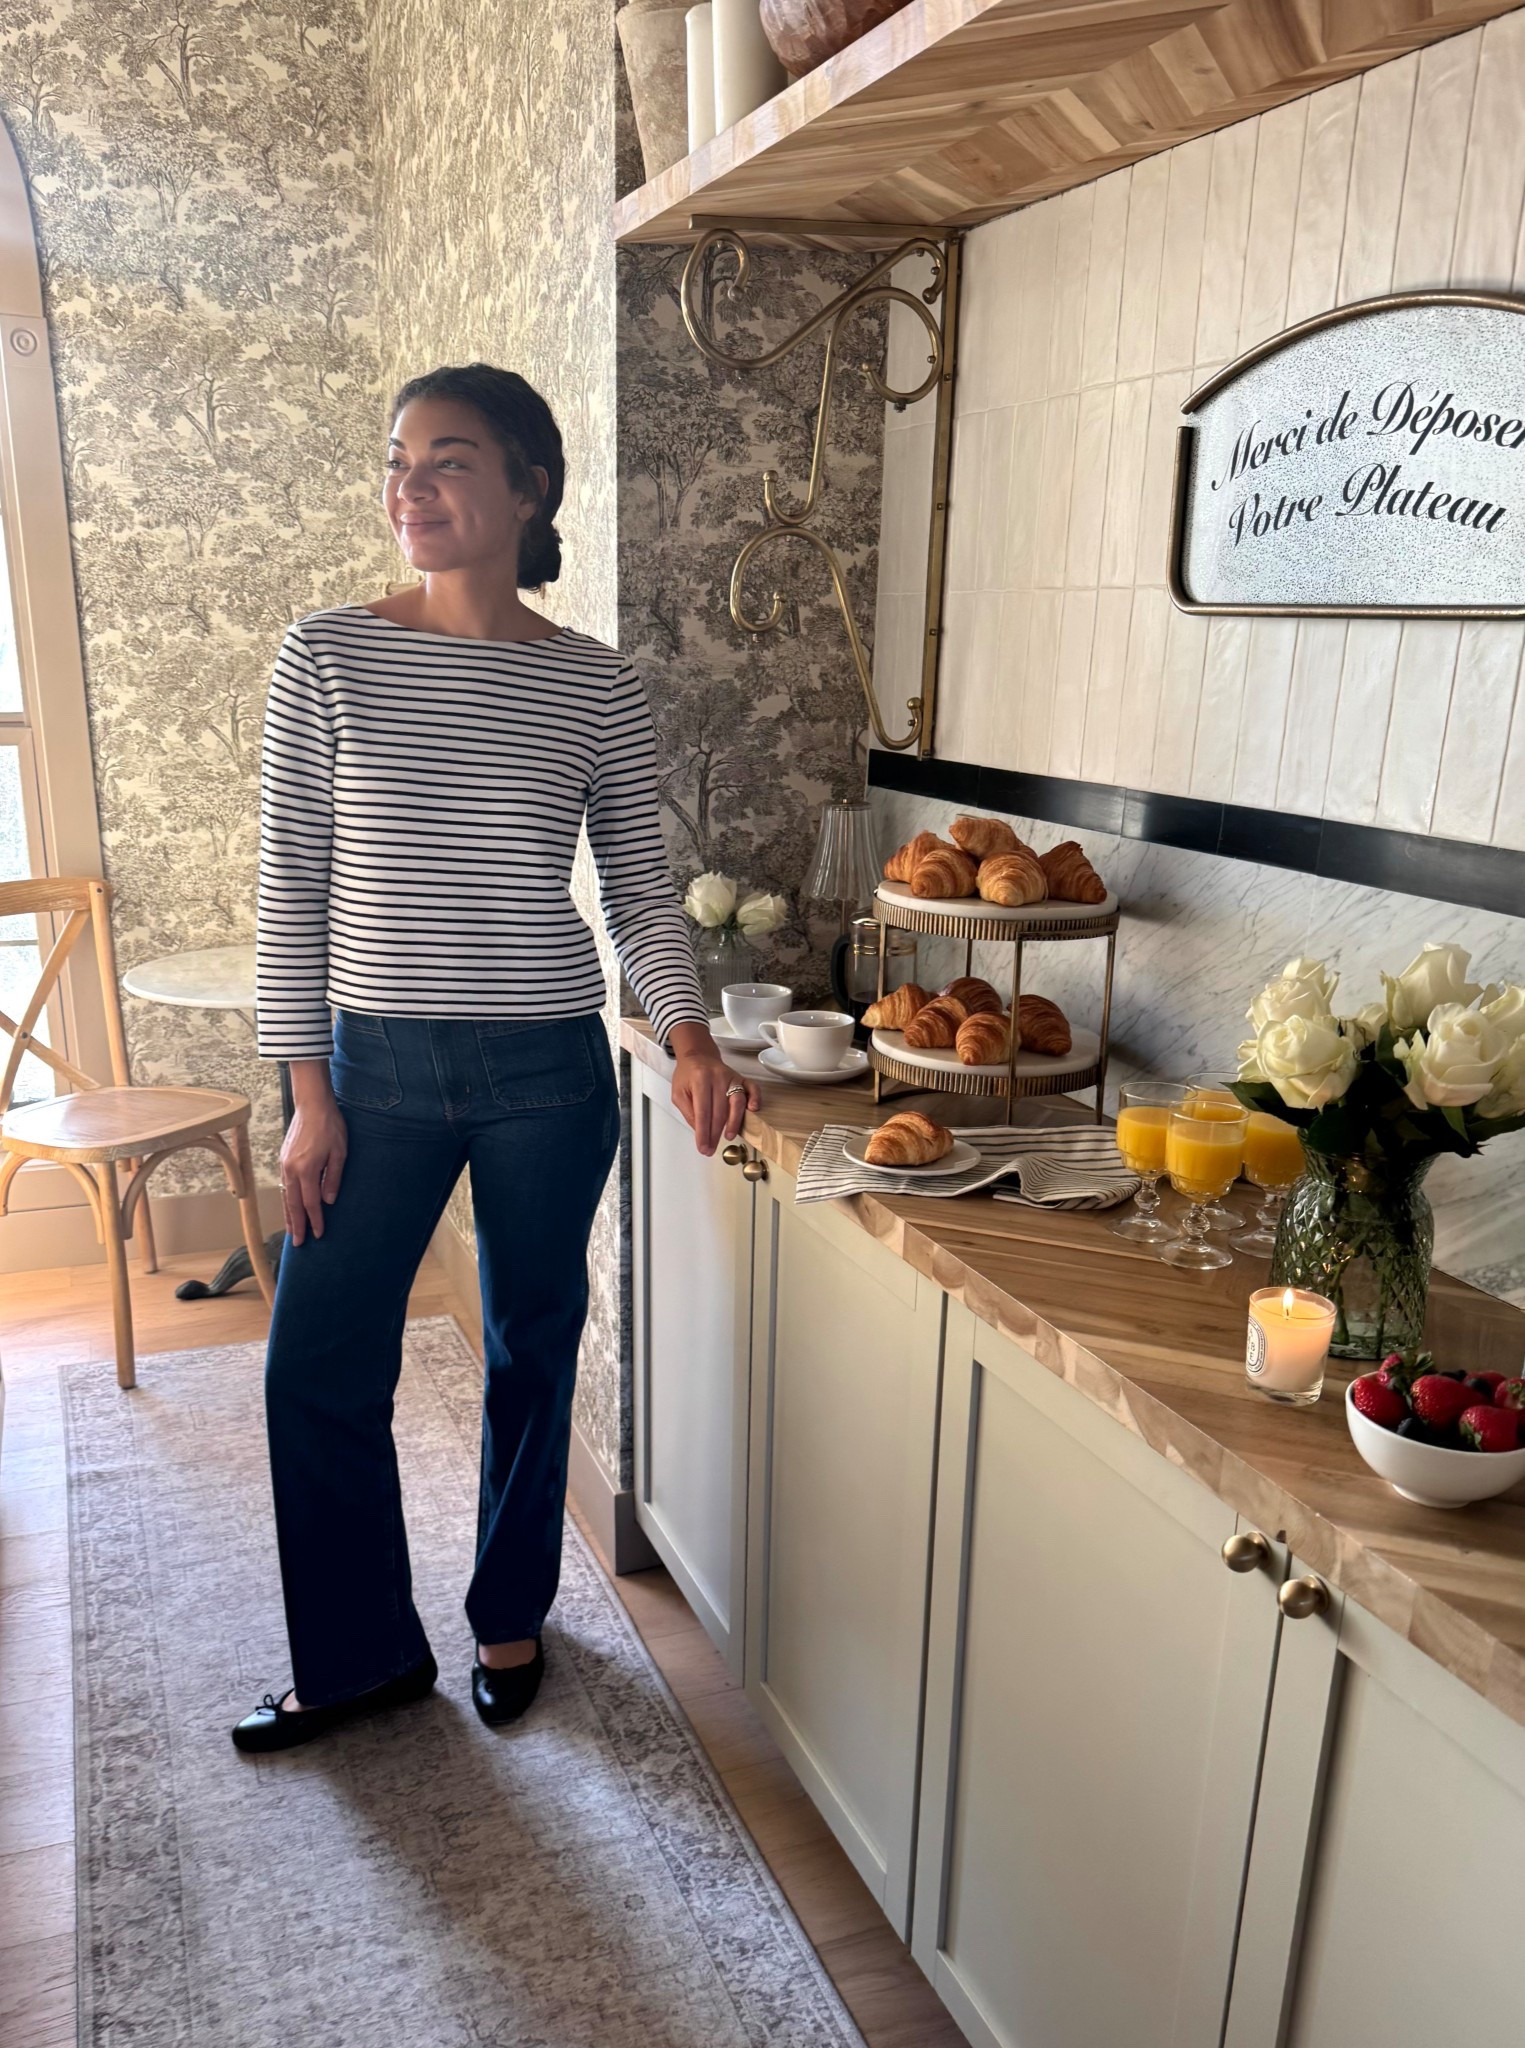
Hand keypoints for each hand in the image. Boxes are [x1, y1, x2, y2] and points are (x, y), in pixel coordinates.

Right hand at [279, 1074, 347, 1244]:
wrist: (312, 1104)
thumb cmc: (330, 1126)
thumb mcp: (340, 1152)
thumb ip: (334, 1178)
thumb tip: (328, 1201)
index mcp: (307, 1169)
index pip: (310, 1203)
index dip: (315, 1220)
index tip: (318, 1234)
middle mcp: (291, 1170)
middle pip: (293, 1204)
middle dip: (297, 1225)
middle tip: (299, 1243)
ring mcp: (285, 1164)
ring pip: (285, 1196)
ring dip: (289, 1215)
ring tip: (292, 1230)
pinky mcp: (284, 1159)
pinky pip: (284, 1185)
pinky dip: (286, 1200)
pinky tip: (289, 1206)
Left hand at [669, 1024, 759, 1156]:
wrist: (698, 1056)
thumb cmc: (687, 1075)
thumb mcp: (678, 1093)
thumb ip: (688, 1111)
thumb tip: (700, 1131)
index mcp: (700, 1080)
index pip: (703, 1111)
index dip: (703, 1132)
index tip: (703, 1147)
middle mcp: (718, 1077)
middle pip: (719, 1110)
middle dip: (715, 1133)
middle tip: (711, 1149)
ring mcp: (731, 1077)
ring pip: (737, 1101)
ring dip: (734, 1121)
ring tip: (729, 1136)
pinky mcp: (741, 1078)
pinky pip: (752, 1088)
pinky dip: (755, 1098)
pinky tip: (753, 1110)